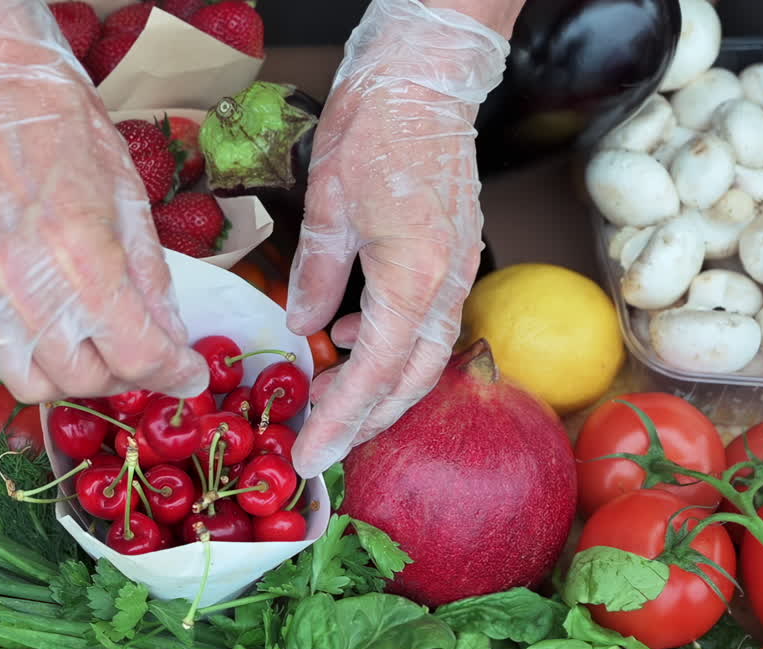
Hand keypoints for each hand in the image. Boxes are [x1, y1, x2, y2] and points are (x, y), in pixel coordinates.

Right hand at [0, 0, 207, 402]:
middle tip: (140, 355)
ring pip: (30, 384)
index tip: (188, 374)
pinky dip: (18, 364)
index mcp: (82, 255)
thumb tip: (171, 338)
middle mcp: (24, 285)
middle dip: (125, 376)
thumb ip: (150, 279)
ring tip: (90, 349)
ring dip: (69, 378)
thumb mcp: (130, 198)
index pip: (136, 353)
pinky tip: (39, 335)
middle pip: (85, 378)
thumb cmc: (65, 132)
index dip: (173, 374)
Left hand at [286, 0, 509, 477]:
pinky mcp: (457, 256)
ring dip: (381, 389)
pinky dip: (394, 347)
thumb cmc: (375, 130)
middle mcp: (447, 283)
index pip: (377, 374)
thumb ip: (316, 276)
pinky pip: (430, 322)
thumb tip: (303, 327)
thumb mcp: (327, 206)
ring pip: (426, 357)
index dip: (341, 420)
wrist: (426, 79)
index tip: (310, 454)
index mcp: (413, 277)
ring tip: (329, 397)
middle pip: (412, 379)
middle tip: (319, 443)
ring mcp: (459, 270)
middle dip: (366, 420)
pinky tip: (354, 337)